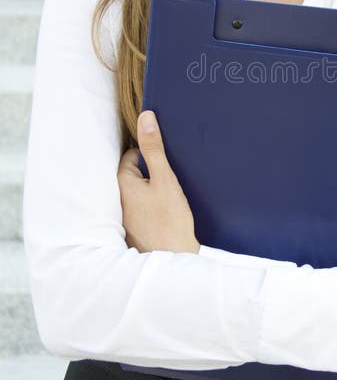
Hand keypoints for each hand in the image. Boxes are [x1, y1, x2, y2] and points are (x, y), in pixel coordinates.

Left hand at [117, 111, 200, 253]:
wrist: (174, 261)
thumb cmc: (170, 220)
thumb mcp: (165, 179)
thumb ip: (154, 148)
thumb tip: (146, 117)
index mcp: (122, 184)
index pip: (131, 155)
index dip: (150, 154)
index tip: (165, 161)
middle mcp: (118, 200)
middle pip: (135, 173)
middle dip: (152, 172)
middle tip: (171, 180)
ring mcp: (126, 217)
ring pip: (141, 191)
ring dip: (154, 190)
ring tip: (172, 197)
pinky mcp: (136, 229)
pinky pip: (144, 208)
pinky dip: (155, 206)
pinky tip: (170, 212)